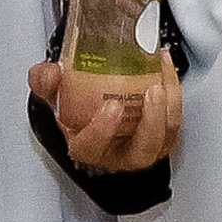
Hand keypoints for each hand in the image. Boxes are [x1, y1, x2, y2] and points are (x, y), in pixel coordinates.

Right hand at [30, 58, 183, 173]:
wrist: (94, 105)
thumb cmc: (76, 109)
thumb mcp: (54, 95)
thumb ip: (46, 82)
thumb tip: (52, 72)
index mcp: (88, 148)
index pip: (92, 148)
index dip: (102, 131)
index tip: (110, 107)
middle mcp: (118, 154)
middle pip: (141, 151)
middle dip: (151, 122)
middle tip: (151, 91)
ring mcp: (144, 146)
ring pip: (165, 135)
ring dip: (170, 104)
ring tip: (163, 75)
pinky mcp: (163, 134)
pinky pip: (174, 119)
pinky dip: (175, 92)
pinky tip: (166, 67)